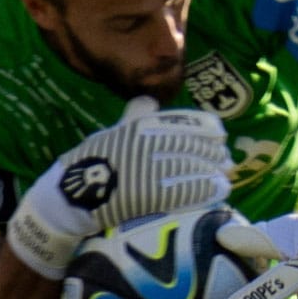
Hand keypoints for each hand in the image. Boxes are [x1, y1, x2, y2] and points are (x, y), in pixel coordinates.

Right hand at [7, 97, 232, 278]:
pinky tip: (220, 192)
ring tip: (227, 178)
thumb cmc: (91, 165)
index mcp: (140, 126)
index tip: (220, 136)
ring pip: (192, 166)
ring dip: (214, 172)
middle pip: (192, 145)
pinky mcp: (149, 192)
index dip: (206, 129)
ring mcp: (147, 167)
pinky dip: (205, 189)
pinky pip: (185, 189)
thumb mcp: (110, 133)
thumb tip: (150, 100)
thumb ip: (134, 117)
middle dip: (214, 154)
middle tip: (228, 162)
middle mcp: (146, 142)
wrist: (69, 197)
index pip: (183, 122)